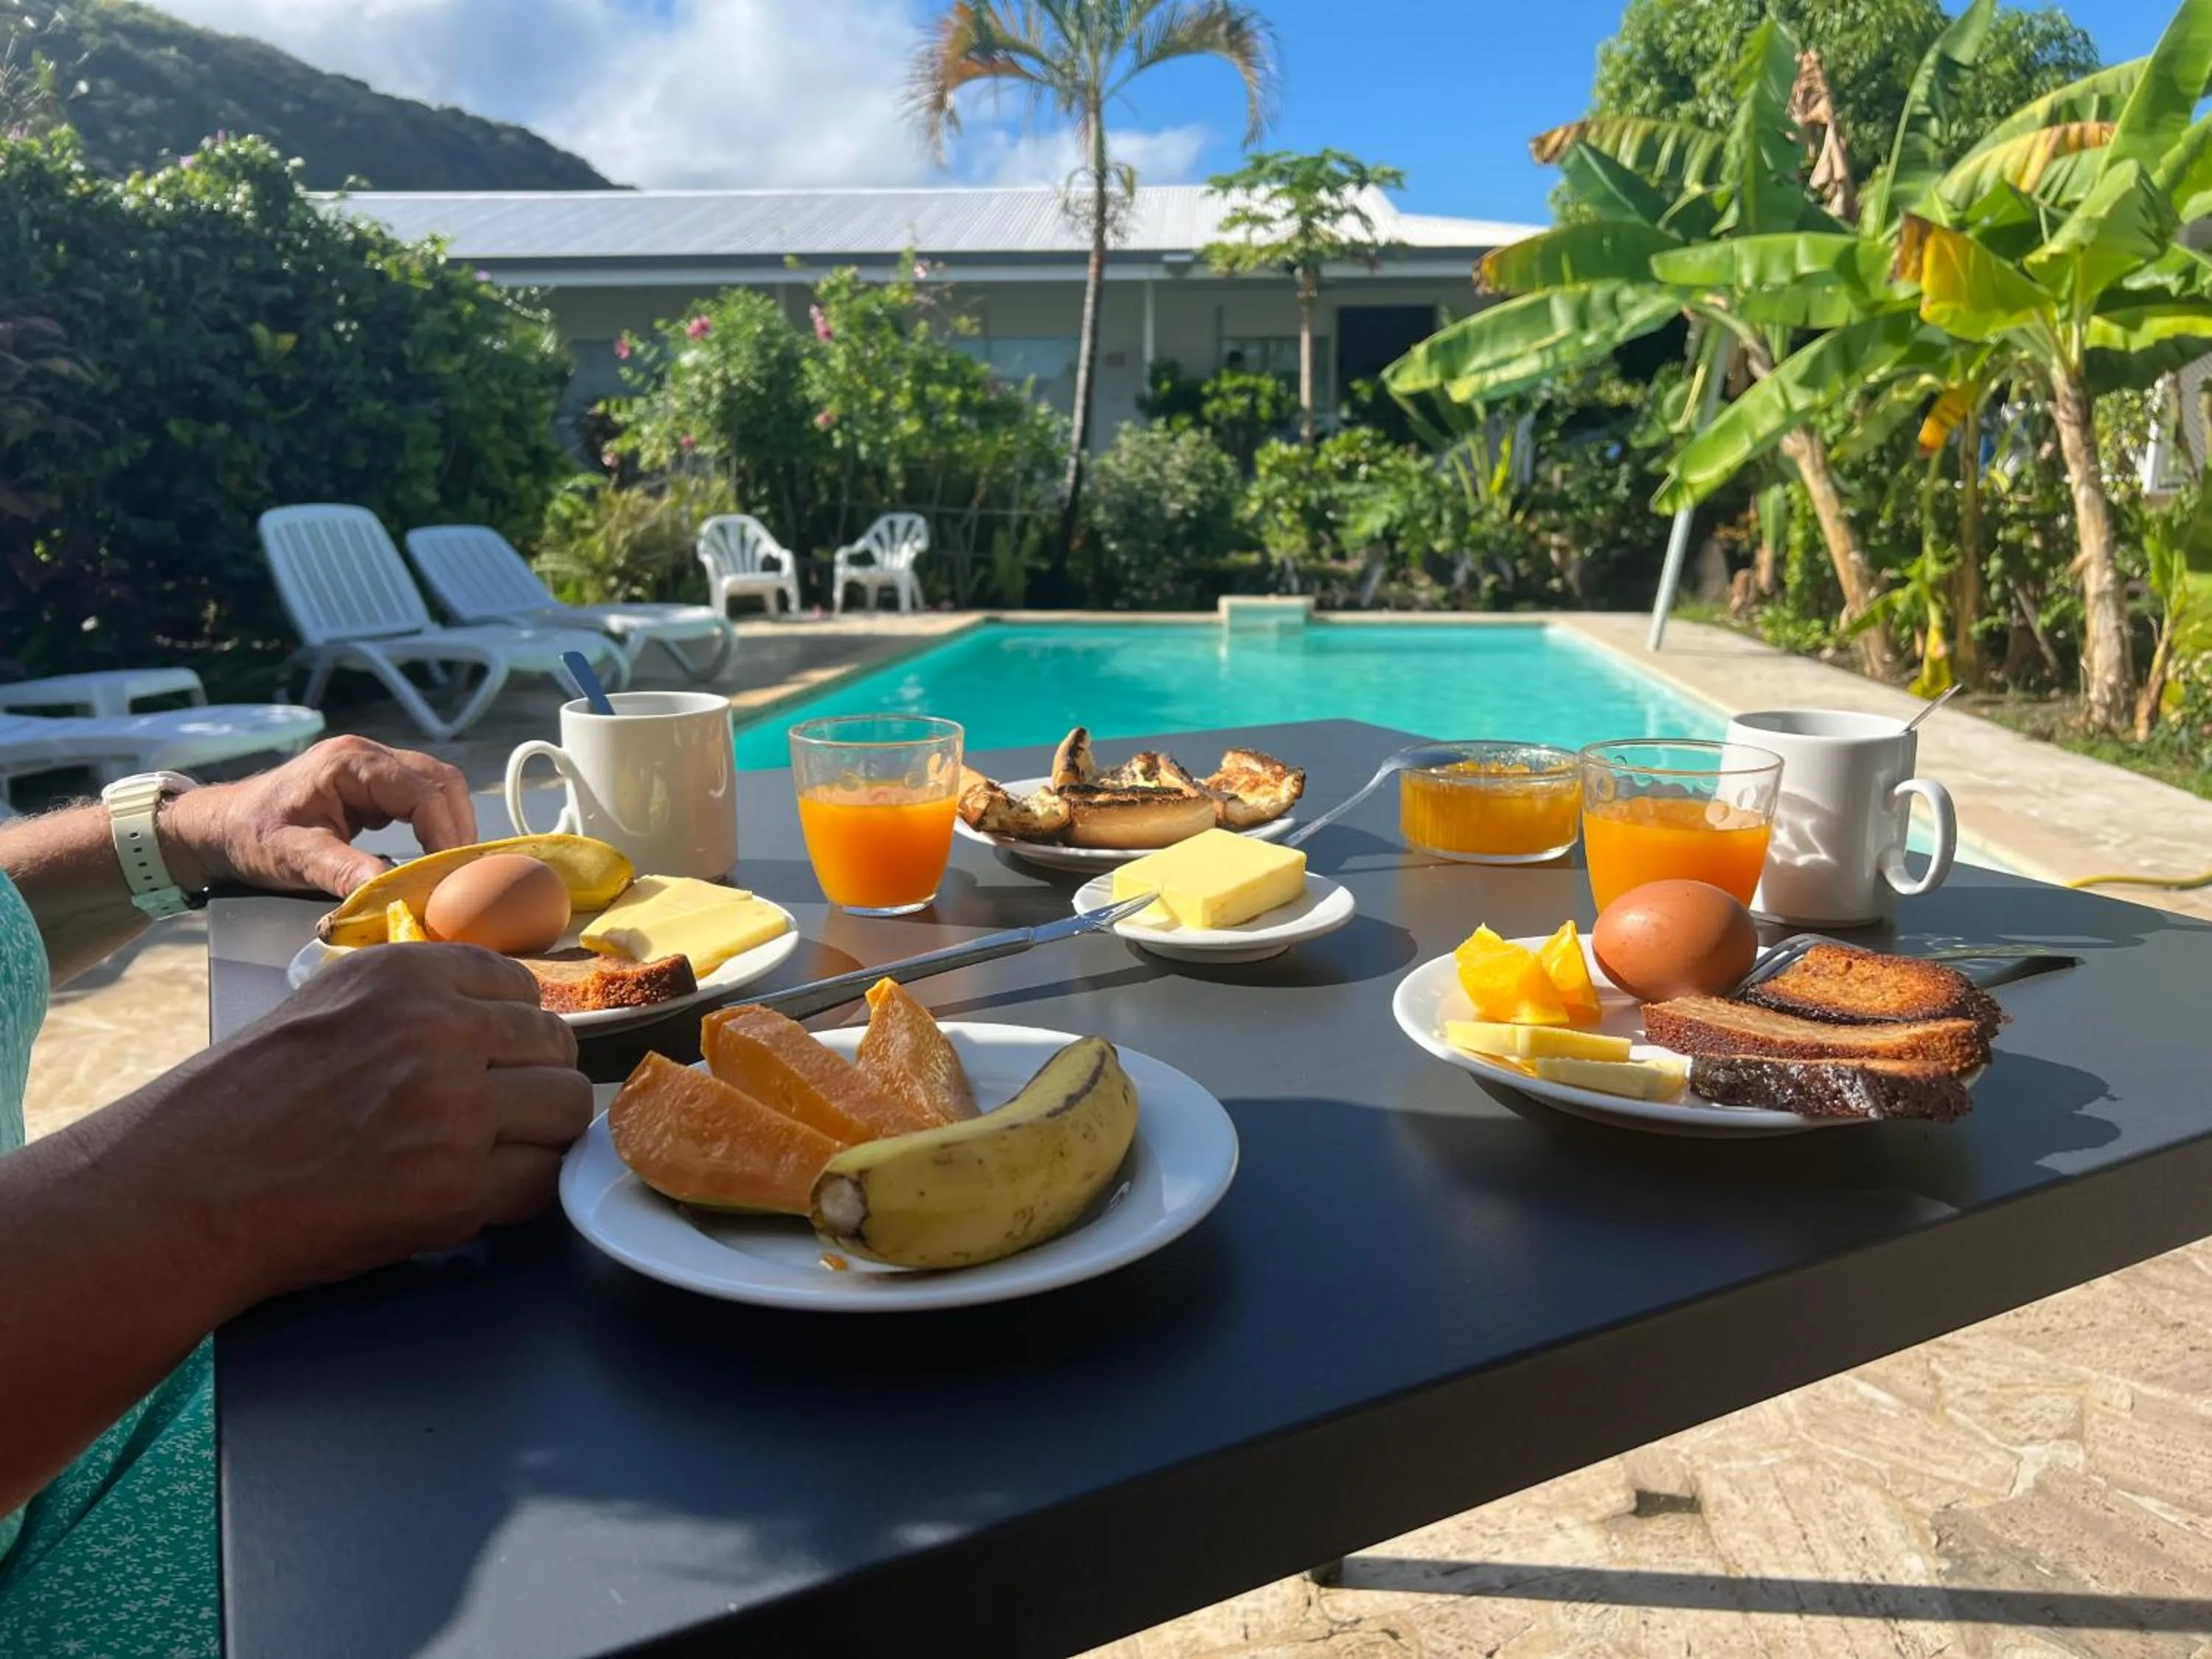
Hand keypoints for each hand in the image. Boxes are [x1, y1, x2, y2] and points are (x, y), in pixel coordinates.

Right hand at [118, 943, 589, 1298]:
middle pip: (556, 1044)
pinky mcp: (458, 1187)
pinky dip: (521, 1191)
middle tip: (498, 1111)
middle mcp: (441, 1031)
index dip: (513, 1030)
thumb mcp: (333, 1003)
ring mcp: (456, 1110)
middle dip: (534, 1078)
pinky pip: (541, 1179)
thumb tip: (499, 1013)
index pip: (522, 987)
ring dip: (541, 1133)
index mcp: (409, 975)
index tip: (496, 1057)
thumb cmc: (249, 1098)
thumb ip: (419, 999)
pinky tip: (476, 1192)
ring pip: (568, 1108)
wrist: (189, 1186)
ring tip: (494, 1151)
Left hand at [165, 736, 474, 898]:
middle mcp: (368, 756)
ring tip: (447, 868)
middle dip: (457, 827)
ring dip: (450, 826)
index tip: (449, 874)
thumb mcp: (294, 858)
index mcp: (350, 763)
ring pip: (437, 787)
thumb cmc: (249, 837)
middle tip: (458, 873)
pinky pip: (421, 798)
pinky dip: (434, 825)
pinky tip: (429, 855)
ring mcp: (373, 768)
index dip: (445, 832)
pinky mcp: (374, 785)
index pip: (423, 790)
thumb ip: (345, 872)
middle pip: (441, 781)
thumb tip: (393, 895)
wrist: (219, 827)